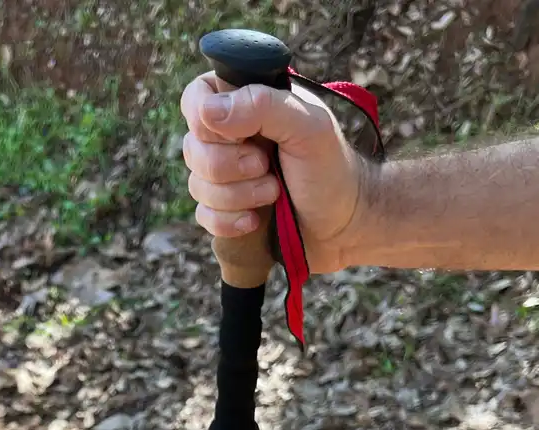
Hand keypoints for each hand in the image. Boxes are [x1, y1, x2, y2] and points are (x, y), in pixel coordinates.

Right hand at [180, 72, 370, 274]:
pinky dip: (230, 222)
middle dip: (231, 165)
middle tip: (267, 166)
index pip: (197, 96)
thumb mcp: (308, 127)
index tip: (239, 134)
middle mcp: (231, 136)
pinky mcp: (225, 210)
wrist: (346, 224)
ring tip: (274, 193)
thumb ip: (262, 107)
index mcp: (248, 103)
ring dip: (238, 195)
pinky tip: (256, 221)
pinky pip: (203, 216)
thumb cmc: (333, 168)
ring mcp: (225, 175)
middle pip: (192, 146)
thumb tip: (207, 111)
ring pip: (197, 185)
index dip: (205, 119)